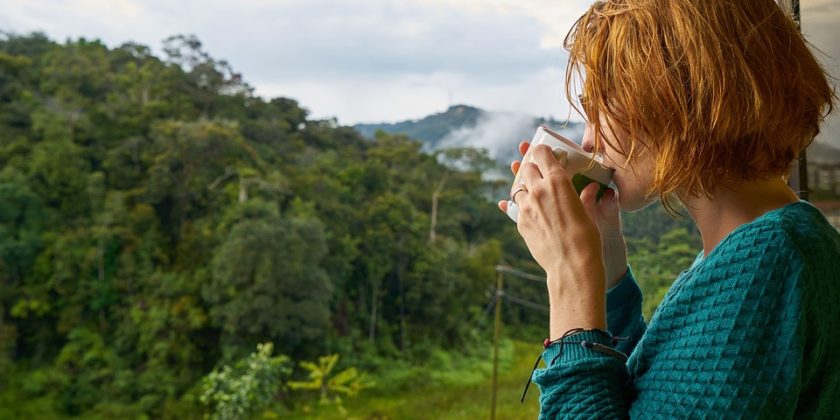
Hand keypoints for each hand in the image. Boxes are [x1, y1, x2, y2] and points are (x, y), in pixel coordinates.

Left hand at [498, 140, 628, 289]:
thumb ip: (586, 197)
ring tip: (535, 194)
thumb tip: (591, 188)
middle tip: (541, 174)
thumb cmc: (587, 239)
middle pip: (526, 168)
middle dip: (532, 168)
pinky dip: (522, 206)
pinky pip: (515, 208)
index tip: (545, 153)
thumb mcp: (589, 213)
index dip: (542, 151)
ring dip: (525, 188)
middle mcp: (538, 190)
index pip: (542, 153)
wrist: (571, 266)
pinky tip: (530, 210)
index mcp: (558, 181)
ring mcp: (526, 207)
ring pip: (518, 187)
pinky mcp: (520, 222)